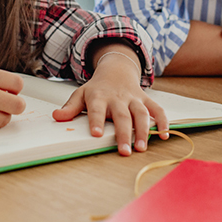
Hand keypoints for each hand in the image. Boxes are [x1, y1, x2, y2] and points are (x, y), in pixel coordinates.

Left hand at [52, 52, 168, 155]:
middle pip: (122, 116)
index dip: (96, 120)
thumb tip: (56, 116)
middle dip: (124, 134)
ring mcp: (133, 98)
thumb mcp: (80, 94)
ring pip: (140, 114)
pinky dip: (163, 121)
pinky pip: (157, 109)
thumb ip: (70, 107)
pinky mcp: (145, 100)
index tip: (96, 134)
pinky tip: (165, 135)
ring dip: (143, 131)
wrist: (116, 70)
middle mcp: (117, 98)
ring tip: (141, 148)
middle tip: (124, 151)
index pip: (97, 109)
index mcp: (99, 96)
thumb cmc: (97, 88)